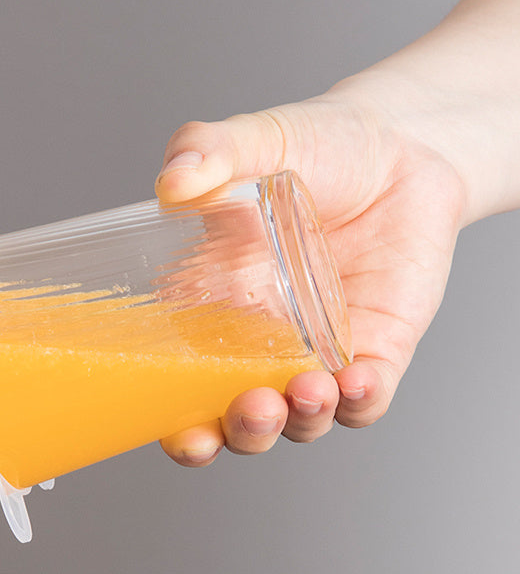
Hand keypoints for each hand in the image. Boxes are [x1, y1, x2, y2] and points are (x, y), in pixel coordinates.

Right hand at [156, 87, 464, 464]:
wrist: (401, 146)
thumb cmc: (318, 146)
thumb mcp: (256, 140)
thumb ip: (207, 150)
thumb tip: (172, 182)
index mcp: (215, 308)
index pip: (183, 386)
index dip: (178, 425)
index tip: (180, 433)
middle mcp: (261, 342)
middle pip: (240, 420)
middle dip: (241, 432)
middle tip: (252, 407)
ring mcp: (319, 350)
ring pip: (302, 420)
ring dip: (300, 420)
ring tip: (308, 389)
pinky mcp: (377, 348)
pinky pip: (366, 397)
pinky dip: (360, 402)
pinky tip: (355, 380)